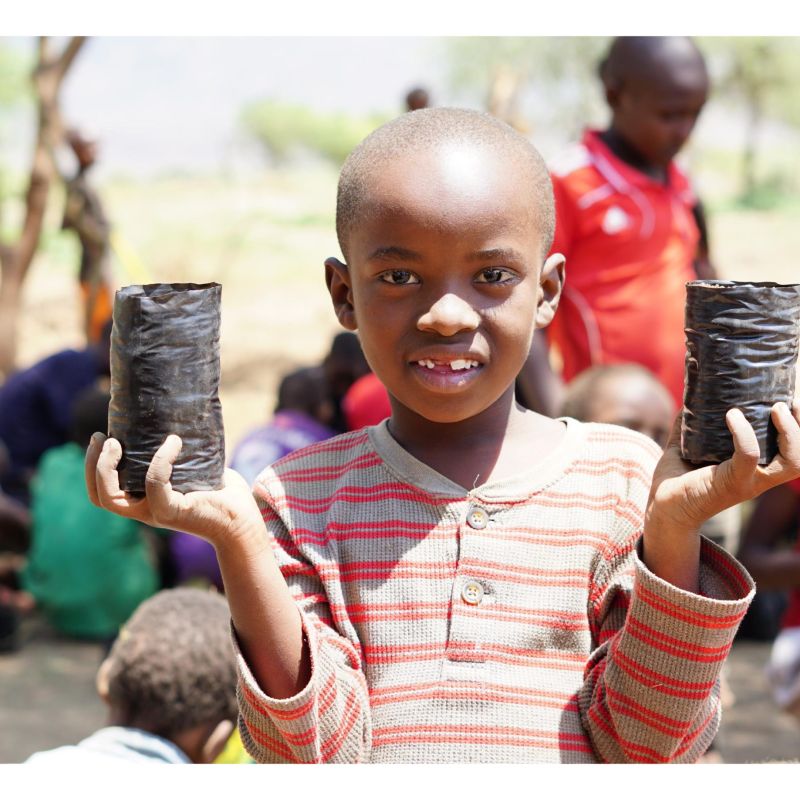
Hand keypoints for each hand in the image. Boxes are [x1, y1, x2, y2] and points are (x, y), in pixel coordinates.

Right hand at [85, 432, 263, 548]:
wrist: (243, 521)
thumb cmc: (223, 494)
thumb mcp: (196, 469)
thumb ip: (183, 453)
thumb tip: (180, 419)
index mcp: (145, 501)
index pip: (103, 493)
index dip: (93, 468)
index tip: (100, 438)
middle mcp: (145, 510)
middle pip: (100, 497)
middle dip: (93, 466)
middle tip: (104, 438)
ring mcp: (156, 513)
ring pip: (113, 499)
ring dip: (107, 468)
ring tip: (117, 441)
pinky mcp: (172, 512)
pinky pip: (155, 483)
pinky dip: (161, 460)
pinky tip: (174, 441)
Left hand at [648, 401, 799, 533]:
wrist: (661, 508)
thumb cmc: (676, 479)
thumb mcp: (688, 446)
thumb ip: (692, 424)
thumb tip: (692, 397)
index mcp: (756, 468)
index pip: (793, 452)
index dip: (799, 427)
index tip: (791, 401)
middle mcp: (758, 477)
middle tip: (785, 403)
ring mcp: (748, 482)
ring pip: (791, 463)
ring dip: (790, 432)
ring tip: (775, 407)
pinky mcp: (730, 484)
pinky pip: (749, 456)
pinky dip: (744, 433)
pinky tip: (731, 415)